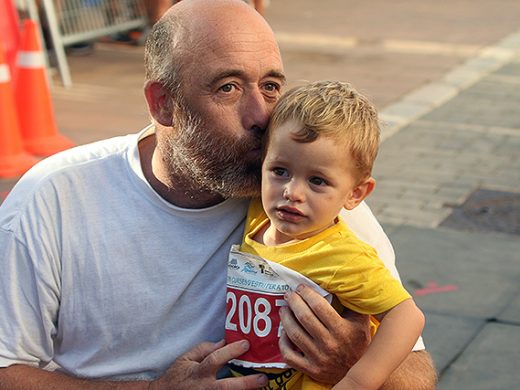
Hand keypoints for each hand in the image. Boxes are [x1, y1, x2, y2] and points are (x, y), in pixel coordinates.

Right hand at [150, 340, 266, 389]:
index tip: (246, 343)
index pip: (216, 359)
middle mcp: (204, 387)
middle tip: (263, 379)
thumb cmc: (176, 376)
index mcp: (199, 372)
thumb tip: (223, 341)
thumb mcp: (186, 358)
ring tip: (261, 389)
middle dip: (246, 383)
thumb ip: (204, 349)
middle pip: (227, 387)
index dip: (231, 351)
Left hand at [279, 284, 370, 384]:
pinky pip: (289, 355)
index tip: (301, 287)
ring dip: (286, 318)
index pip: (319, 306)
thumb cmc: (358, 343)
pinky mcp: (311, 370)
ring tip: (284, 309)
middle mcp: (330, 345)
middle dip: (293, 302)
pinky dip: (283, 342)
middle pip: (304, 317)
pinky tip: (284, 332)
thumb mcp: (361, 322)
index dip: (307, 294)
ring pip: (294, 334)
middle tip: (289, 294)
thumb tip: (347, 281)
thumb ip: (354, 304)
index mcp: (342, 330)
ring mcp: (319, 359)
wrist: (360, 372)